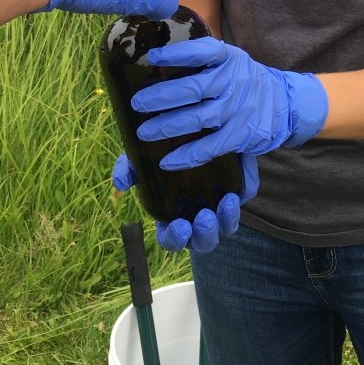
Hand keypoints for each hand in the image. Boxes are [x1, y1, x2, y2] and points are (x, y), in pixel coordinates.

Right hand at [112, 152, 258, 252]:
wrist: (195, 123)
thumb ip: (129, 168)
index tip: (179, 226)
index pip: (172, 239)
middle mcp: (197, 217)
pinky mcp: (238, 191)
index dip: (175, 238)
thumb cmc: (164, 147)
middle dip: (204, 234)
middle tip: (204, 217)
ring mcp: (219, 207)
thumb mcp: (143, 156)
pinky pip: (242, 203)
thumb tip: (121, 182)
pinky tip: (235, 192)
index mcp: (173, 216)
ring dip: (225, 222)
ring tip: (224, 203)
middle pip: (202, 241)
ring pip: (225, 228)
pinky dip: (239, 203)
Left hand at [130, 39, 328, 168]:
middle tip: (137, 104)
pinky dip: (187, 155)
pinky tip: (167, 160)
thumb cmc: (243, 80)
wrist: (285, 103)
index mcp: (227, 58)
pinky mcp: (240, 134)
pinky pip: (209, 147)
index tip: (153, 57)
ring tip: (144, 132)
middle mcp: (233, 81)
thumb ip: (202, 60)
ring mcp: (237, 109)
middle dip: (161, 97)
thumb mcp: (230, 60)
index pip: (202, 52)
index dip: (177, 54)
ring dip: (168, 126)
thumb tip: (155, 59)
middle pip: (193, 89)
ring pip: (198, 119)